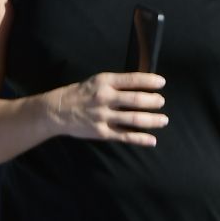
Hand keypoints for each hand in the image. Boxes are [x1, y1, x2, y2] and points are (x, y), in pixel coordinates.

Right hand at [47, 72, 167, 146]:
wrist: (56, 111)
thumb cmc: (80, 94)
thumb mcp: (95, 82)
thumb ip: (115, 84)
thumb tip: (141, 85)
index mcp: (103, 82)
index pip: (131, 79)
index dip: (149, 81)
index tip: (162, 82)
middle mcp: (104, 98)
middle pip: (136, 100)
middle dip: (153, 101)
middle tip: (161, 102)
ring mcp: (103, 116)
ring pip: (134, 119)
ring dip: (152, 120)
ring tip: (163, 120)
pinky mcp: (102, 132)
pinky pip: (125, 136)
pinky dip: (141, 139)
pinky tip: (152, 140)